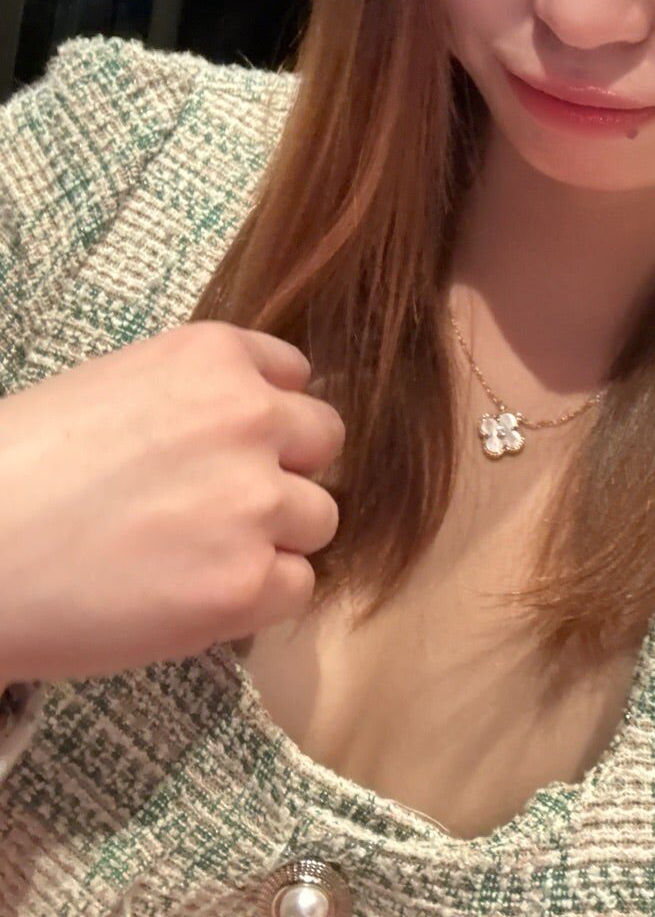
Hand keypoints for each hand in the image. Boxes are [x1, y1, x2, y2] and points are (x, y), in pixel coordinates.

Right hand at [0, 321, 344, 684]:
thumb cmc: (18, 468)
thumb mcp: (116, 388)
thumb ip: (199, 399)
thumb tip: (259, 430)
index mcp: (214, 356)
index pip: (296, 381)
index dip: (264, 422)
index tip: (224, 451)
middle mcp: (251, 415)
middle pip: (323, 444)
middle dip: (282, 474)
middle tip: (217, 508)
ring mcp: (255, 500)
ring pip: (319, 519)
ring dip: (274, 539)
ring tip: (195, 556)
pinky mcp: (247, 583)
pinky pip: (297, 588)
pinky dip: (256, 600)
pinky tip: (190, 596)